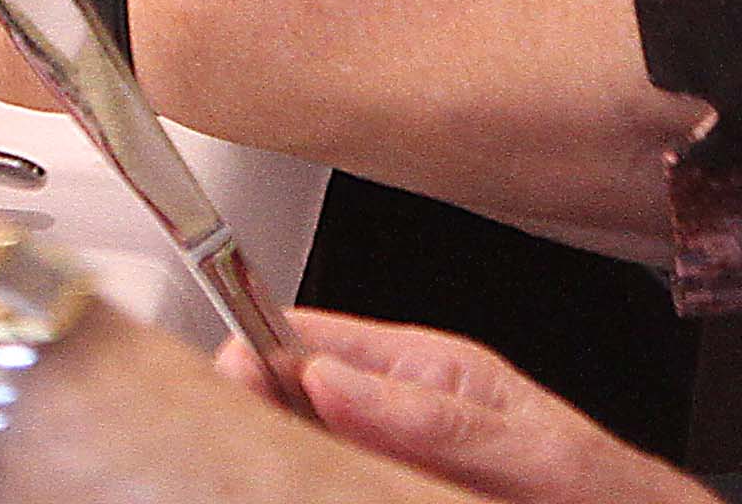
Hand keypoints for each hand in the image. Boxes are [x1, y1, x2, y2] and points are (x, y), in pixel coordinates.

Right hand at [254, 308, 713, 503]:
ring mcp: (385, 456)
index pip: (301, 334)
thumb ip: (426, 412)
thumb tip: (323, 376)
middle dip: (257, 406)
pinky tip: (312, 482)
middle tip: (241, 435)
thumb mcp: (518, 440)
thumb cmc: (593, 483)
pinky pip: (334, 481)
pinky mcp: (385, 485)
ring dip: (284, 453)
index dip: (253, 348)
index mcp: (415, 366)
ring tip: (268, 465)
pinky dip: (314, 480)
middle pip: (287, 396)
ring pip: (303, 446)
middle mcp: (389, 410)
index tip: (227, 377)